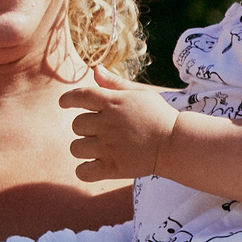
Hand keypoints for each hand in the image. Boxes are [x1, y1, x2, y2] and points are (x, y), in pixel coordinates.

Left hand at [61, 64, 177, 181]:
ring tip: (97, 148)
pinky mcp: (114, 167)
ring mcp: (109, 147)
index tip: (64, 103)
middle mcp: (108, 124)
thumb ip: (115, 83)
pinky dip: (85, 170)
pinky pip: (83, 172)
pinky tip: (94, 166)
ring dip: (83, 148)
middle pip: (77, 125)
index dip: (68, 99)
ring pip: (76, 148)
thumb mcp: (140, 94)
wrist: (176, 143)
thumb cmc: (159, 116)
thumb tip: (95, 69)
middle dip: (84, 127)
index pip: (80, 96)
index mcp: (113, 103)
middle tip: (99, 131)